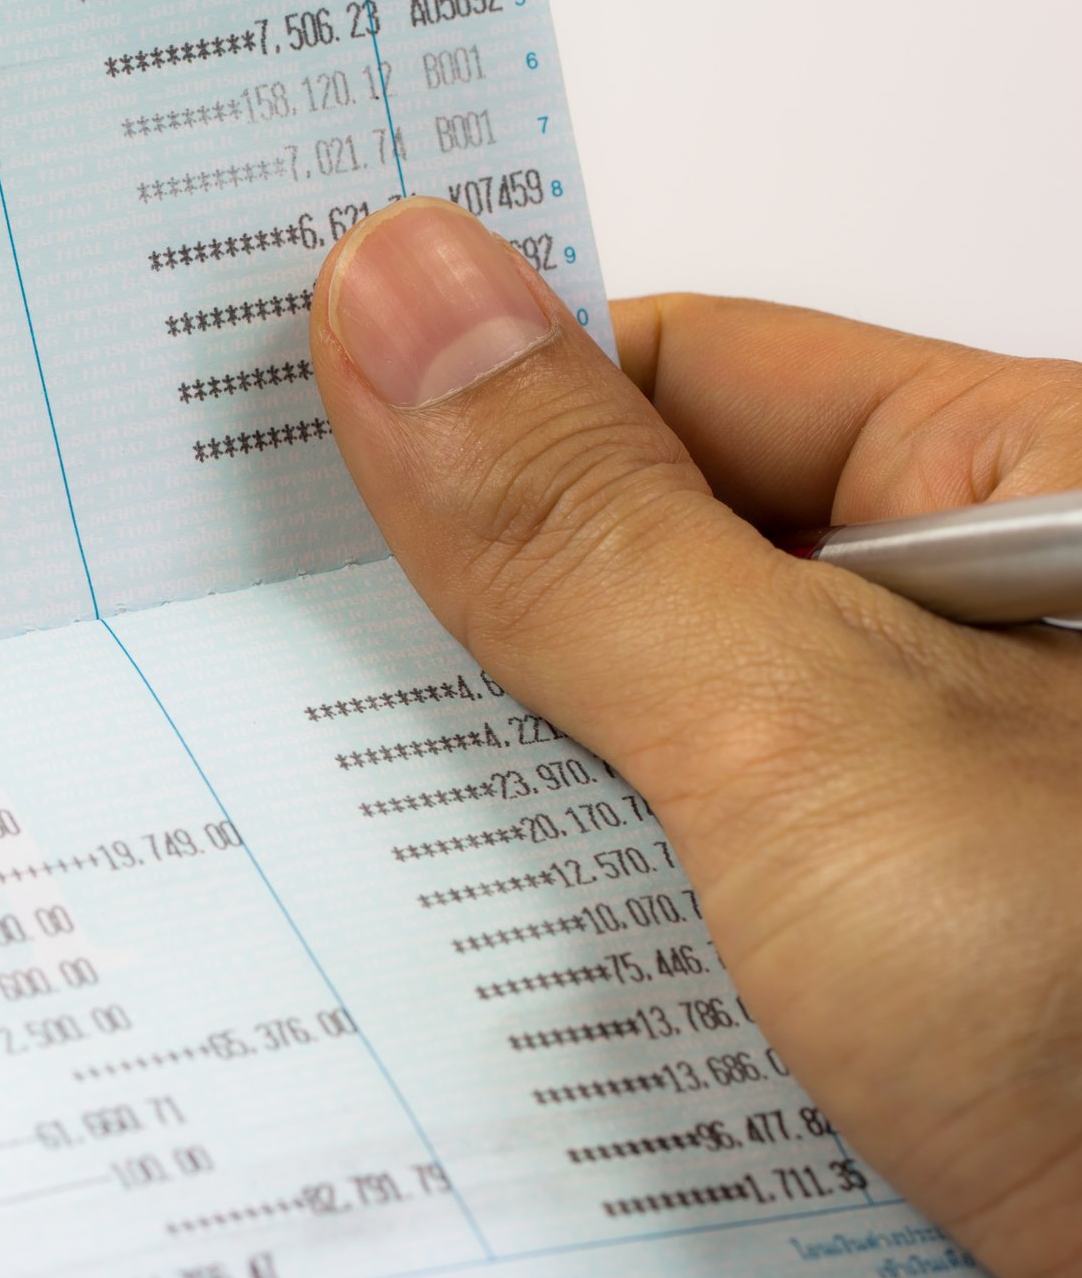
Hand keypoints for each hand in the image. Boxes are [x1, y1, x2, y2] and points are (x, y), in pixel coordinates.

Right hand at [309, 198, 1081, 1277]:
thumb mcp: (821, 743)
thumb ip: (590, 533)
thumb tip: (403, 296)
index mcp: (1011, 489)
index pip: (669, 376)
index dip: (470, 408)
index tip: (281, 461)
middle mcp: (973, 639)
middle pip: (642, 568)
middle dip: (473, 643)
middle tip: (268, 678)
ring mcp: (935, 815)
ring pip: (648, 756)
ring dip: (521, 820)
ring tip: (354, 853)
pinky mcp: (903, 975)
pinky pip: (690, 901)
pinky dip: (588, 942)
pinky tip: (491, 981)